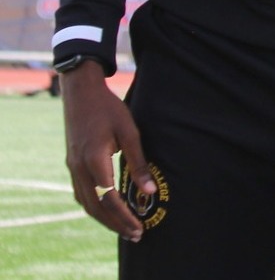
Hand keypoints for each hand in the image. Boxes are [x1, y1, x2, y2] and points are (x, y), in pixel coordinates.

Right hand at [61, 62, 149, 242]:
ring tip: (123, 228)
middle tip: (135, 235)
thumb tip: (148, 191)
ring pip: (86, 202)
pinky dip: (94, 206)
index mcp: (94, 160)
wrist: (81, 94)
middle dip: (115, 223)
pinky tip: (107, 210)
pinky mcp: (72, 164)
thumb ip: (139, 163)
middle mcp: (79, 168)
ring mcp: (72, 167)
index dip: (123, 216)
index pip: (108, 198)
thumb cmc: (109, 109)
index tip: (139, 227)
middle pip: (95, 207)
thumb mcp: (130, 132)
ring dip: (104, 218)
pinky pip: (81, 193)